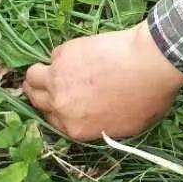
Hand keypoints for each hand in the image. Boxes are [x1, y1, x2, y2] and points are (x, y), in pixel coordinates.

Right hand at [22, 20, 182, 139]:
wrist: (150, 63)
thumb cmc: (148, 96)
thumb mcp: (129, 126)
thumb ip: (103, 126)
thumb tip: (98, 119)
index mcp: (76, 128)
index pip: (53, 122)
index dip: (55, 111)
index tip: (58, 102)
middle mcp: (61, 106)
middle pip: (37, 100)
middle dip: (39, 93)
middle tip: (44, 84)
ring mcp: (58, 79)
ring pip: (33, 76)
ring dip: (38, 74)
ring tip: (49, 68)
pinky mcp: (62, 54)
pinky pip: (54, 55)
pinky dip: (63, 55)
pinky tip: (79, 53)